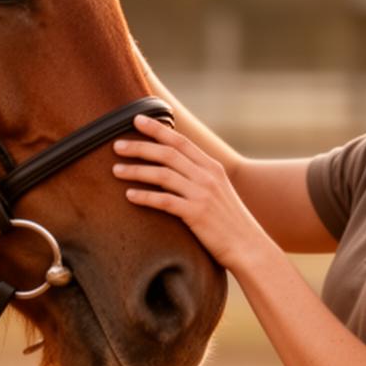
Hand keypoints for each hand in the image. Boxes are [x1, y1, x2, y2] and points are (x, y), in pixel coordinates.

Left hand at [113, 114, 271, 271]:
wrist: (248, 246)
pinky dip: (145, 196)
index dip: (157, 129)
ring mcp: (202, 194)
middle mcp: (207, 176)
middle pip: (167, 154)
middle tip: (117, 145)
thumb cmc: (230, 221)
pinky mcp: (196, 214)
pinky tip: (129, 195)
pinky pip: (164, 201)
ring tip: (116, 170)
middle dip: (140, 147)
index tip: (136, 119)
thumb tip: (172, 167)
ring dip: (136, 170)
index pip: (181, 141)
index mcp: (212, 167)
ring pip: (162, 175)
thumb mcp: (219, 191)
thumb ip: (199, 176)